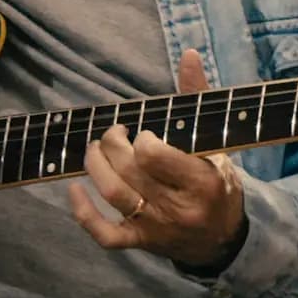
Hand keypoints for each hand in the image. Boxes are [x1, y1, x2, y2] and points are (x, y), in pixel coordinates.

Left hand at [69, 49, 247, 271]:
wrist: (223, 240)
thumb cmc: (218, 183)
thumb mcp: (216, 143)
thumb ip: (197, 98)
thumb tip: (187, 54)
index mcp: (200, 181)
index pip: (154, 156)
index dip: (142, 139)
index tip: (146, 133)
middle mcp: (176, 207)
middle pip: (128, 170)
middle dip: (113, 143)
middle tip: (117, 132)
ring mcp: (155, 227)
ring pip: (113, 194)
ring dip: (95, 165)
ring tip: (96, 148)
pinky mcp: (139, 243)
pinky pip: (104, 233)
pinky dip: (83, 212)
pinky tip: (75, 188)